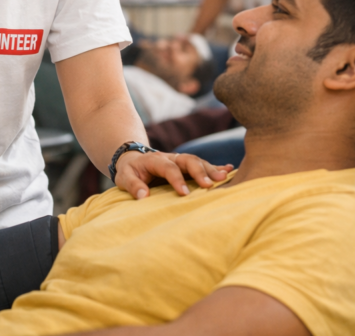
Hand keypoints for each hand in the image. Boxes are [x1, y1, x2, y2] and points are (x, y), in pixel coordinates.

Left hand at [114, 150, 233, 198]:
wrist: (134, 160)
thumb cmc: (130, 171)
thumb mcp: (124, 177)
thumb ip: (133, 185)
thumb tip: (143, 196)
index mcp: (155, 159)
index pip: (168, 168)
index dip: (177, 180)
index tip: (185, 194)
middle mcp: (171, 157)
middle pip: (188, 160)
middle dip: (200, 172)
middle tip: (210, 185)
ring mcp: (180, 160)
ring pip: (198, 161)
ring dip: (211, 169)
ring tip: (224, 177)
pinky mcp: (187, 166)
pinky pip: (203, 164)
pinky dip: (216, 166)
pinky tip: (230, 169)